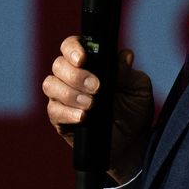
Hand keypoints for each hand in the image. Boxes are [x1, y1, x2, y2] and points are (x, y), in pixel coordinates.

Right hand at [42, 38, 155, 182]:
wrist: (131, 142)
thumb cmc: (133, 110)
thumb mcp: (138, 88)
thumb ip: (128, 72)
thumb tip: (124, 56)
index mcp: (89, 63)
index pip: (71, 46)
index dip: (72, 49)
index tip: (83, 59)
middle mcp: (71, 77)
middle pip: (58, 65)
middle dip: (75, 75)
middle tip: (96, 87)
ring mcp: (62, 97)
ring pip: (50, 85)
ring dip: (70, 93)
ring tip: (91, 104)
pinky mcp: (59, 118)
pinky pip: (53, 110)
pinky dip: (67, 112)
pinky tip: (83, 117)